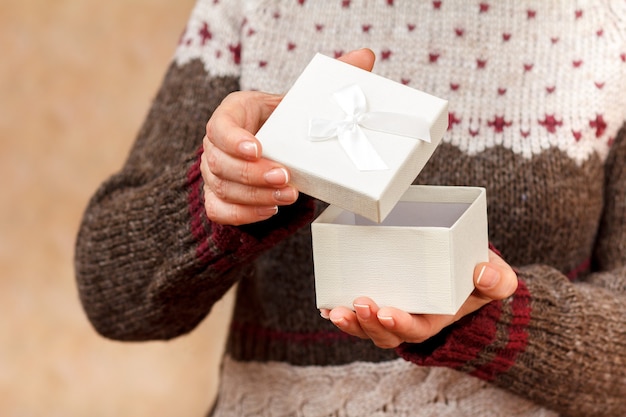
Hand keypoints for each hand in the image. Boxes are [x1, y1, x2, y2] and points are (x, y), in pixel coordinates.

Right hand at [201, 48, 375, 224]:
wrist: (274, 145)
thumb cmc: (284, 122)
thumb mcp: (302, 99)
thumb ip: (330, 77)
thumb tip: (366, 56)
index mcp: (234, 113)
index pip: (220, 125)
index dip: (233, 139)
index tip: (258, 148)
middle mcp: (218, 144)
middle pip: (220, 162)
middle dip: (253, 174)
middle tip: (284, 178)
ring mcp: (215, 173)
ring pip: (223, 188)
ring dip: (255, 196)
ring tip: (288, 196)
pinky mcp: (219, 197)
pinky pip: (220, 210)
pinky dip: (244, 215)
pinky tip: (270, 211)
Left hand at [320, 249, 517, 348]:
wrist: (465, 272)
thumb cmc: (477, 277)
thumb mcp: (496, 279)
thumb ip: (497, 280)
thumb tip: (484, 274)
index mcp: (436, 318)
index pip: (416, 329)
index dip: (401, 324)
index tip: (387, 312)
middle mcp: (410, 320)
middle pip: (384, 332)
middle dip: (368, 323)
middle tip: (359, 303)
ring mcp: (391, 311)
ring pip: (366, 326)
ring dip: (350, 321)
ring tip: (335, 310)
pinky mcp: (378, 299)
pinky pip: (356, 312)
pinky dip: (340, 310)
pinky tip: (326, 305)